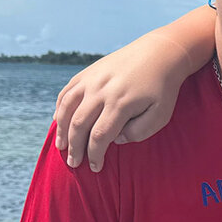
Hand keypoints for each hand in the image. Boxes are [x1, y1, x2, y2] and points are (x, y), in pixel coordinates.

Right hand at [53, 36, 189, 171]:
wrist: (159, 53)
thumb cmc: (162, 89)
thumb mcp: (161, 114)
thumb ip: (139, 131)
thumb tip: (114, 139)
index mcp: (120, 103)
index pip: (99, 136)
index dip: (94, 155)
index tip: (96, 167)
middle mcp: (101, 90)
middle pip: (79, 124)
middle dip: (75, 148)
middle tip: (74, 164)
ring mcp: (91, 79)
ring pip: (67, 107)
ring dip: (61, 129)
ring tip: (61, 146)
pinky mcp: (87, 72)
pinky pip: (67, 92)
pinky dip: (60, 108)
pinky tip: (59, 121)